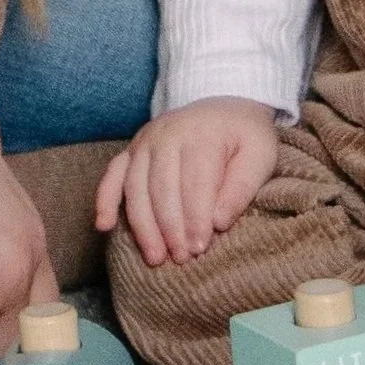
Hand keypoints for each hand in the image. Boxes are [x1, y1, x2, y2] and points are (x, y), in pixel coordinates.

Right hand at [94, 97, 279, 266]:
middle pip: (163, 188)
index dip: (196, 219)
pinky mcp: (132, 149)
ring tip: (155, 257)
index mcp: (202, 134)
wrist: (224, 105)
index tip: (200, 248)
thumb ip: (243, 187)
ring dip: (143, 225)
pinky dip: (104, 200)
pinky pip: (112, 174)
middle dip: (170, 228)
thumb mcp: (260, 154)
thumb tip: (219, 223)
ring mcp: (145, 141)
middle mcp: (168, 134)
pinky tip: (103, 226)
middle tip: (180, 259)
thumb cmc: (244, 136)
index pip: (195, 183)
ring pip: (136, 187)